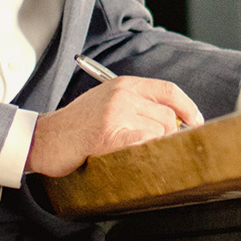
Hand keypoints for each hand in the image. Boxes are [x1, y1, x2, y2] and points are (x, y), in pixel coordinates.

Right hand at [26, 75, 204, 177]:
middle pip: (168, 115)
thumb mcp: (107, 103)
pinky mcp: (109, 135)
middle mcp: (122, 94)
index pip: (169, 90)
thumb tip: (175, 120)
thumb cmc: (76, 127)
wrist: (44, 139)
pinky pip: (145, 143)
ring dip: (154, 146)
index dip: (188, 107)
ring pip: (159, 131)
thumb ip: (137, 105)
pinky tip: (131, 156)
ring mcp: (116, 113)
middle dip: (170, 135)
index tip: (196, 122)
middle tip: (157, 148)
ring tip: (132, 151)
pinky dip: (145, 152)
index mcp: (124, 84)